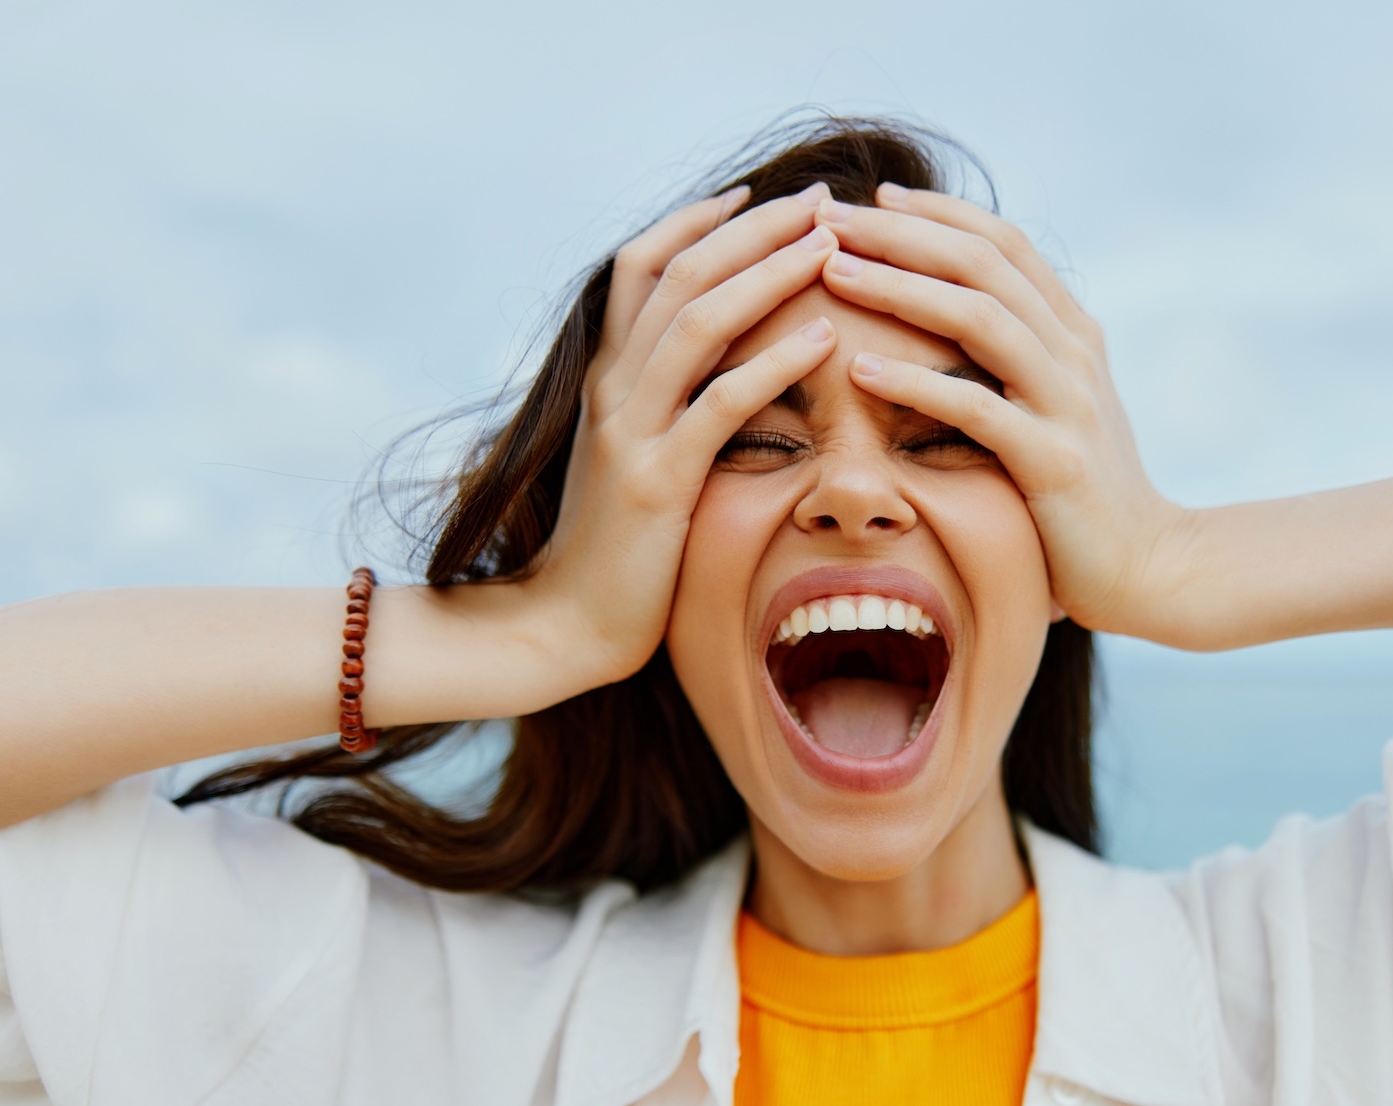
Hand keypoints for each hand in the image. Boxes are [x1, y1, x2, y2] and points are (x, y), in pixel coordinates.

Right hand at [534, 184, 842, 682]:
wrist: (562, 626)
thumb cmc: (612, 551)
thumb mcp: (631, 460)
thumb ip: (661, 408)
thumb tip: (713, 374)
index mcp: (607, 378)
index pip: (644, 265)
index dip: (698, 221)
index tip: (758, 193)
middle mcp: (613, 389)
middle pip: (680, 272)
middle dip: (754, 227)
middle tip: (820, 200)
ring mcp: (631, 431)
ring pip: (698, 320)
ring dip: (770, 272)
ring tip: (830, 244)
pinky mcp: (656, 483)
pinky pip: (721, 405)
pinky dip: (775, 363)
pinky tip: (825, 338)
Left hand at [812, 187, 1184, 639]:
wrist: (1152, 567)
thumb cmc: (1087, 495)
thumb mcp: (1060, 409)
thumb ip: (1021, 362)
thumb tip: (955, 321)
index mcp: (1074, 333)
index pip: (1002, 244)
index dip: (937, 213)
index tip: (872, 198)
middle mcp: (1074, 353)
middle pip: (982, 264)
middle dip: (900, 233)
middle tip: (828, 217)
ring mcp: (1067, 404)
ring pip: (979, 317)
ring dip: (899, 287)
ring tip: (833, 271)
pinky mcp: (1053, 463)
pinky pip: (976, 409)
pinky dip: (916, 383)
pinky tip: (860, 368)